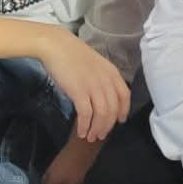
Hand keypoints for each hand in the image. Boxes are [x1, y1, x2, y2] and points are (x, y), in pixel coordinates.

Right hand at [35, 28, 129, 143]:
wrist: (57, 46)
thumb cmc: (73, 55)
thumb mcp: (95, 65)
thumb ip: (102, 79)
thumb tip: (102, 96)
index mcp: (112, 73)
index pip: (125, 96)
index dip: (123, 110)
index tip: (119, 121)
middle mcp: (106, 80)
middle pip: (113, 109)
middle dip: (107, 125)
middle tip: (99, 135)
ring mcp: (93, 86)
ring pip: (102, 114)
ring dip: (97, 128)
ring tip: (90, 136)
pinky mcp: (79, 91)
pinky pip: (86, 114)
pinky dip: (85, 126)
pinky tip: (81, 132)